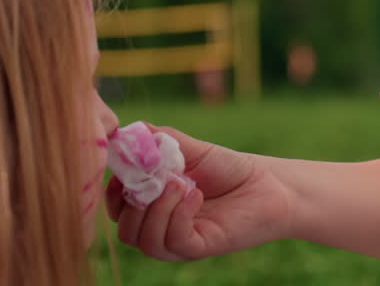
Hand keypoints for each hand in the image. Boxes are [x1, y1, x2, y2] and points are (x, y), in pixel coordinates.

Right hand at [107, 124, 291, 260]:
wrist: (266, 183)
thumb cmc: (227, 167)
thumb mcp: (187, 147)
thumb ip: (155, 140)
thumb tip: (124, 131)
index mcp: (153, 205)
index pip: (117, 209)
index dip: (113, 192)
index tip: (124, 170)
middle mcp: (162, 226)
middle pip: (126, 231)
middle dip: (132, 203)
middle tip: (155, 177)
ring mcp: (179, 240)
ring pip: (145, 240)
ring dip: (157, 209)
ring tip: (180, 183)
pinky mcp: (199, 248)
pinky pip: (174, 241)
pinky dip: (179, 215)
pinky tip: (195, 195)